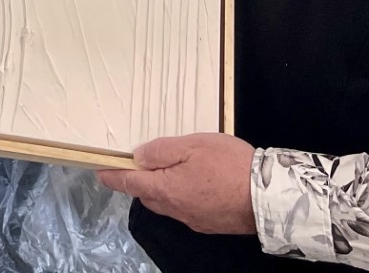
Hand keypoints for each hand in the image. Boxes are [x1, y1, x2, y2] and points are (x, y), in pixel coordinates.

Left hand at [98, 133, 256, 236]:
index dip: (113, 177)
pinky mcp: (210, 223)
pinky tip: (194, 184)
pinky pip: (186, 208)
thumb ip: (162, 151)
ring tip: (168, 171)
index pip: (130, 184)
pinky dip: (181, 196)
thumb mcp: (192, 145)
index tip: (100, 172)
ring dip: (162, 189)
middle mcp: (176, 209)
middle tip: (138, 165)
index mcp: (166, 189)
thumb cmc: (229, 166)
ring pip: (167, 204)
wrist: (267, 197)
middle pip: (148, 196)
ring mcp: (193, 219)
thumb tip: (138, 157)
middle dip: (139, 182)